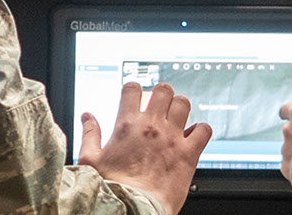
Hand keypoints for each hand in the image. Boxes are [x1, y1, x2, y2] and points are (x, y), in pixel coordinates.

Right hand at [78, 83, 212, 214]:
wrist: (133, 208)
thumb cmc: (112, 188)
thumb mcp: (91, 159)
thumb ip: (90, 133)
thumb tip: (87, 116)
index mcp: (127, 125)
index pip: (133, 89)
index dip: (135, 89)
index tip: (136, 95)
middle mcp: (152, 126)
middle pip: (164, 90)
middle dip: (162, 93)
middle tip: (160, 102)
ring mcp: (172, 138)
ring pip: (184, 104)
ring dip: (181, 106)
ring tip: (178, 114)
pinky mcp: (189, 153)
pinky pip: (204, 130)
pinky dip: (201, 129)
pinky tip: (195, 134)